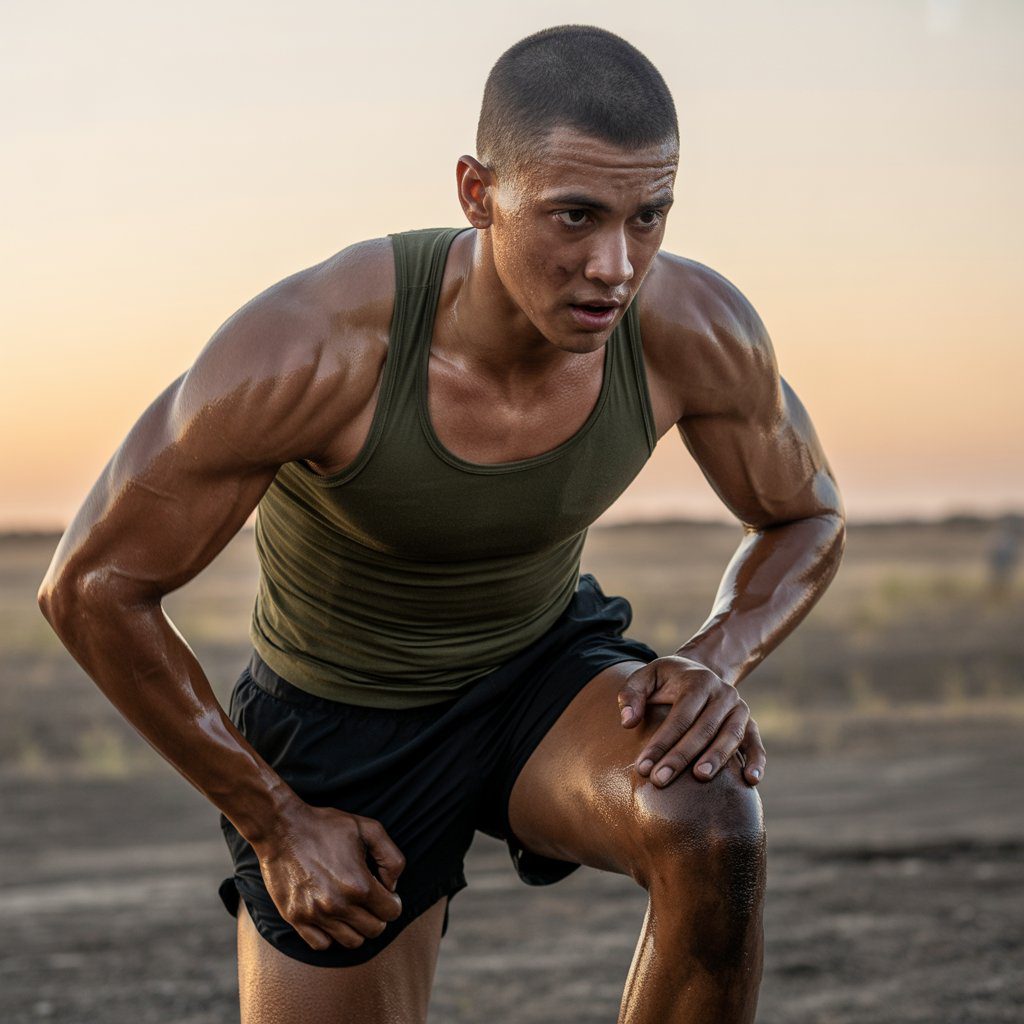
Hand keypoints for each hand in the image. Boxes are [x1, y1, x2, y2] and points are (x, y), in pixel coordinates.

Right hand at [252, 801, 405, 950]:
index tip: (384, 891)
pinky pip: (322, 944)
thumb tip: (392, 887)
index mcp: (359, 885)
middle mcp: (338, 905)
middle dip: (377, 914)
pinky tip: (330, 914)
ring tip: (351, 907)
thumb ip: (392, 858)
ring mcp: (316, 915)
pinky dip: (330, 934)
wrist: (282, 829)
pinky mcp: (296, 919)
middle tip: (368, 899)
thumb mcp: (369, 829)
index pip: (392, 912)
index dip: (392, 901)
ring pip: (351, 941)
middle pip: (374, 930)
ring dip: (356, 927)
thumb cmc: (326, 826)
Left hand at [617, 655, 765, 787]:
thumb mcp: (646, 677)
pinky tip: (749, 781)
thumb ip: (631, 694)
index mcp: (698, 681)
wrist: (701, 672)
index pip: (679, 717)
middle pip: (703, 729)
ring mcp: (739, 709)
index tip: (643, 767)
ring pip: (730, 736)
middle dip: (681, 757)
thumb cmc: (667, 681)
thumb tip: (628, 722)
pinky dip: (756, 761)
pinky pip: (756, 743)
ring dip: (716, 758)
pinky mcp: (750, 724)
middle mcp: (723, 693)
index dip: (661, 743)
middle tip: (660, 780)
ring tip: (700, 778)